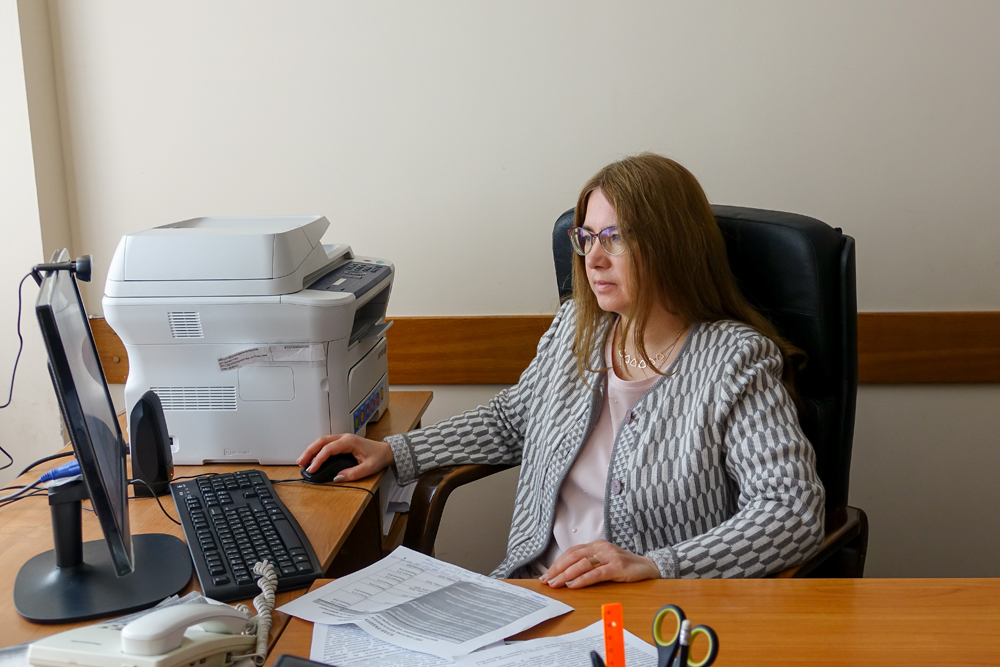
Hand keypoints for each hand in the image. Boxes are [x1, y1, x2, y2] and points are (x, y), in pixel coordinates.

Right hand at [296, 434, 394, 482]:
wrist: (386, 451)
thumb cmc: (378, 457)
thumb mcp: (368, 468)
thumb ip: (353, 473)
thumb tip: (337, 477)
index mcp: (349, 442)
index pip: (328, 449)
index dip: (318, 459)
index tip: (311, 469)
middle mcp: (344, 438)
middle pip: (321, 441)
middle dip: (309, 451)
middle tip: (300, 463)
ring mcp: (342, 439)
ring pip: (322, 441)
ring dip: (311, 450)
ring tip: (302, 461)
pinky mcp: (342, 442)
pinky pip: (326, 444)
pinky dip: (317, 450)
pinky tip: (312, 457)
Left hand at [540, 540, 660, 588]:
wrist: (648, 567)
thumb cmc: (624, 566)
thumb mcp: (604, 561)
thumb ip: (589, 564)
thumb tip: (567, 574)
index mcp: (596, 545)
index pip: (572, 552)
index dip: (558, 563)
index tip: (547, 574)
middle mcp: (601, 547)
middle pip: (573, 556)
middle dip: (558, 569)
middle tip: (546, 580)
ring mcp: (610, 556)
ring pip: (582, 564)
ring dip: (566, 574)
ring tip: (556, 583)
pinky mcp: (617, 567)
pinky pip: (596, 573)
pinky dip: (583, 579)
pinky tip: (573, 584)